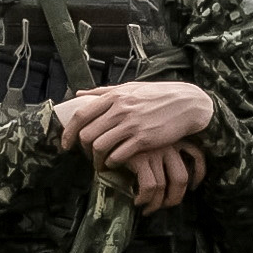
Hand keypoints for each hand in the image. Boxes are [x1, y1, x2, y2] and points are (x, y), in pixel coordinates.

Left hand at [54, 78, 223, 182]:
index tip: (65, 145)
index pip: (81, 115)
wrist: (187, 104)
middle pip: (87, 135)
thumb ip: (103, 92)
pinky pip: (118, 155)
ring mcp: (132, 124)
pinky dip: (112, 163)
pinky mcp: (144, 139)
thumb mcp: (130, 88)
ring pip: (100, 147)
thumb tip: (79, 94)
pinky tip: (116, 164)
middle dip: (83, 150)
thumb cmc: (157, 95)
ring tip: (101, 164)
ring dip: (96, 160)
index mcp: (114, 96)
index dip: (68, 133)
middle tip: (87, 156)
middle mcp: (120, 109)